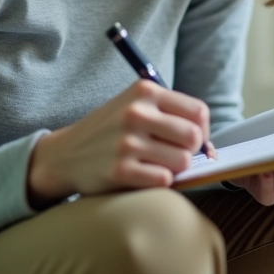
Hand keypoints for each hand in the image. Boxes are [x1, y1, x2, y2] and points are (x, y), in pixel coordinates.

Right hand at [26, 79, 210, 206]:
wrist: (65, 154)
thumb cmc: (110, 131)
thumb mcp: (135, 106)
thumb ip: (171, 115)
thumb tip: (209, 147)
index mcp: (144, 91)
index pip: (198, 111)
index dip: (203, 130)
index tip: (194, 140)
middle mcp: (136, 113)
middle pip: (194, 137)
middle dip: (191, 151)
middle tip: (175, 155)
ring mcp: (127, 142)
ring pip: (182, 161)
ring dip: (174, 168)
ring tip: (157, 164)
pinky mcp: (120, 170)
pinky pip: (163, 180)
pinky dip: (159, 181)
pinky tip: (143, 175)